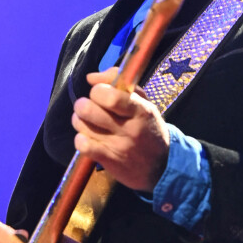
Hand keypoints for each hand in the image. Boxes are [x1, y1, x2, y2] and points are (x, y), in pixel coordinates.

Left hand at [72, 67, 169, 192]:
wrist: (162, 165)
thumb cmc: (148, 128)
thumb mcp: (143, 103)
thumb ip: (120, 83)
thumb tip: (91, 77)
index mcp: (139, 110)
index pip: (111, 97)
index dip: (98, 91)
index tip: (99, 93)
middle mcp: (128, 128)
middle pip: (89, 110)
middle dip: (82, 105)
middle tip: (87, 107)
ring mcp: (118, 146)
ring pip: (83, 126)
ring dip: (80, 121)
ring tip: (87, 122)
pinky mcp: (109, 160)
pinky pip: (83, 146)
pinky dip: (80, 139)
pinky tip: (87, 138)